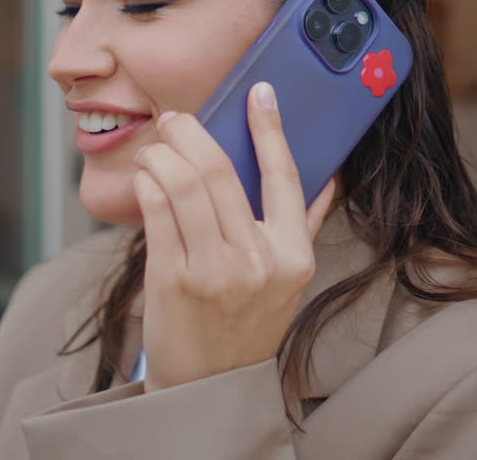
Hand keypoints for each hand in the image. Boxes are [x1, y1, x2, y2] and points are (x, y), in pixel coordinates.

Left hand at [132, 81, 336, 391]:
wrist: (208, 385)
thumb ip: (302, 227)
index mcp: (292, 256)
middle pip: (219, 173)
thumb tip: (329, 179)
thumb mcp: (288, 280)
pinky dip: (148, 184)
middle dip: (191, 134)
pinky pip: (156, 212)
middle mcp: (256, 262)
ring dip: (163, 154)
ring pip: (183, 185)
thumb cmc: (247, 324)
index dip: (270, 128)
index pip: (285, 176)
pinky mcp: (172, 281)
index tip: (260, 92)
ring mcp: (213, 272)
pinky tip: (147, 178)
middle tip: (176, 119)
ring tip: (157, 148)